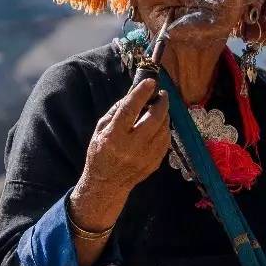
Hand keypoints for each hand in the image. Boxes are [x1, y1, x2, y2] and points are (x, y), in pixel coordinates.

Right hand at [70, 78, 169, 229]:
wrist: (106, 184)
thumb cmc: (100, 153)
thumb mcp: (100, 129)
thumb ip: (116, 111)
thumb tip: (133, 95)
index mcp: (114, 136)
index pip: (130, 110)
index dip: (141, 94)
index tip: (150, 82)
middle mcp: (132, 146)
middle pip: (154, 118)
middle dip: (161, 103)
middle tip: (161, 95)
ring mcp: (146, 156)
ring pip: (164, 129)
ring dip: (164, 115)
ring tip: (159, 109)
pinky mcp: (155, 163)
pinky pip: (166, 141)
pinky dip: (165, 130)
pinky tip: (159, 126)